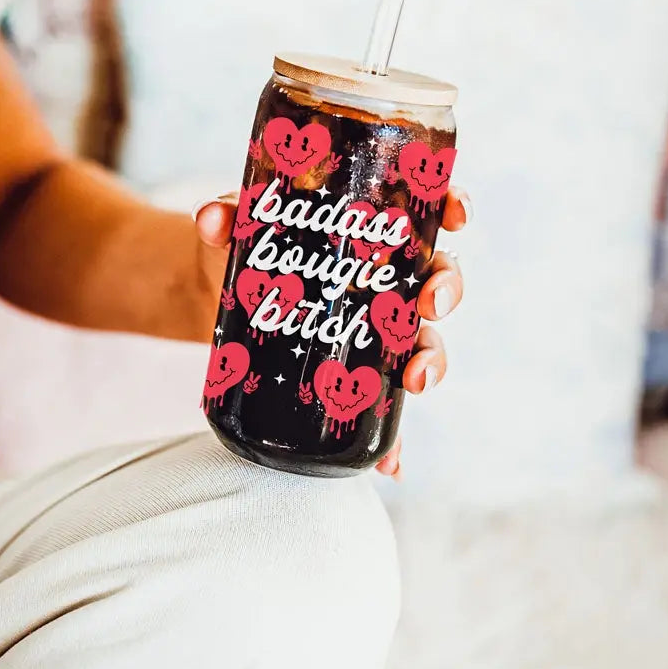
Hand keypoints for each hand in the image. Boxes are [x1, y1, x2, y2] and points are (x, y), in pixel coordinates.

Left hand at [193, 186, 471, 479]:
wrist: (223, 293)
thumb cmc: (249, 246)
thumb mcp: (240, 228)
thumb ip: (227, 218)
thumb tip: (210, 218)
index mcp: (372, 230)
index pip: (426, 211)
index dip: (454, 208)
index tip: (457, 216)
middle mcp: (386, 278)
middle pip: (437, 279)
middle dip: (446, 290)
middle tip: (428, 305)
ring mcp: (375, 327)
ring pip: (423, 341)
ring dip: (432, 362)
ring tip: (416, 382)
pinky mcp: (355, 370)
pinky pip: (385, 404)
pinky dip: (392, 436)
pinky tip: (390, 461)